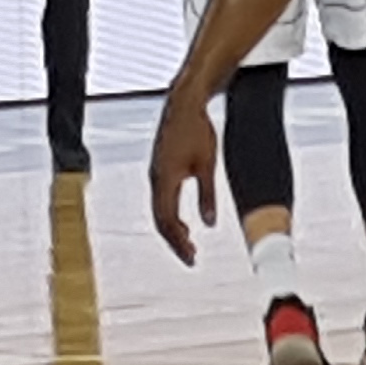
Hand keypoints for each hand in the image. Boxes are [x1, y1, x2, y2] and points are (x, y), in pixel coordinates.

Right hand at [147, 91, 221, 263]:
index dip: (178, 242)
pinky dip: (170, 216)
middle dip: (175, 241)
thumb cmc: (196, 131)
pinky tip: (183, 223)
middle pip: (160, 220)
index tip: (192, 257)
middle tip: (192, 259)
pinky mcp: (159, 170)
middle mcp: (155, 180)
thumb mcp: (206, 165)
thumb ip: (207, 195)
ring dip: (172, 230)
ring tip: (189, 246)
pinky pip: (161, 201)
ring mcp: (155, 175)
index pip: (167, 220)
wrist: (183, 105)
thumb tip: (210, 224)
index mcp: (165, 180)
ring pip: (159, 211)